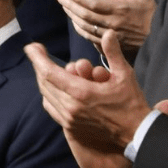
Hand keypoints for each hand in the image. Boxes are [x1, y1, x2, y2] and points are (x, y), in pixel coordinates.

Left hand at [26, 32, 167, 167]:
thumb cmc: (131, 103)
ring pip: (46, 95)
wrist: (135, 133)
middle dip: (39, 65)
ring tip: (45, 67)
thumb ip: (113, 53)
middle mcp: (70, 107)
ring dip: (44, 80)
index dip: (37, 58)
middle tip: (38, 52)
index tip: (31, 47)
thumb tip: (108, 33)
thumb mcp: (125, 75)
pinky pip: (51, 107)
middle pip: (44, 82)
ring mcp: (68, 118)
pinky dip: (49, 94)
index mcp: (81, 93)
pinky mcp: (69, 127)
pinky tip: (52, 87)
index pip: (49, 73)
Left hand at [58, 0, 156, 61]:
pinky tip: (75, 21)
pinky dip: (80, 28)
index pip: (93, 4)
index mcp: (120, 9)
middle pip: (85, 16)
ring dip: (73, 17)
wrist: (160, 36)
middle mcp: (113, 23)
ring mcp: (111, 36)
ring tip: (65, 7)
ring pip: (85, 27)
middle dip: (70, 6)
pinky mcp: (111, 44)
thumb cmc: (150, 12)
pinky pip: (90, 37)